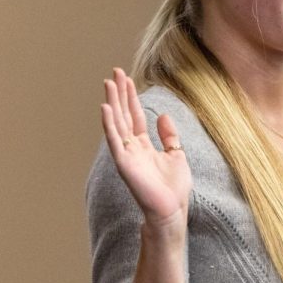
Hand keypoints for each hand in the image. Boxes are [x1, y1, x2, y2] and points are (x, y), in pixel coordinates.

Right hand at [101, 68, 190, 227]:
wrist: (172, 210)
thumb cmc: (174, 187)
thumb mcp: (176, 155)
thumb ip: (169, 136)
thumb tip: (163, 115)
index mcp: (144, 145)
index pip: (134, 115)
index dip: (130, 97)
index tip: (126, 78)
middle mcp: (132, 147)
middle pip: (123, 115)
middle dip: (119, 94)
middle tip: (114, 73)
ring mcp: (126, 154)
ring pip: (116, 123)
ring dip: (112, 103)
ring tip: (108, 83)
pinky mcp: (124, 164)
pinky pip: (114, 141)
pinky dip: (109, 125)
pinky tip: (106, 109)